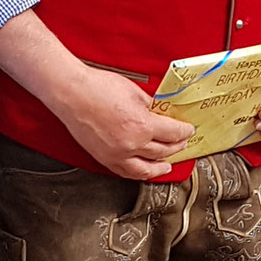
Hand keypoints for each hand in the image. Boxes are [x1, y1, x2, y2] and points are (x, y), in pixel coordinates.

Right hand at [55, 65, 194, 179]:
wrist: (71, 93)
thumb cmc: (98, 88)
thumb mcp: (134, 92)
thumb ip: (151, 106)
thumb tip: (163, 114)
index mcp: (142, 125)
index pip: (173, 133)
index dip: (184, 131)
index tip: (188, 130)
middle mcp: (131, 144)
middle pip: (163, 151)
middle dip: (177, 147)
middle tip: (182, 143)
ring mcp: (117, 154)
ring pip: (146, 169)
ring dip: (160, 167)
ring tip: (168, 165)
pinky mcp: (104, 158)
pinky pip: (126, 172)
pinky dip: (139, 172)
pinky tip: (144, 170)